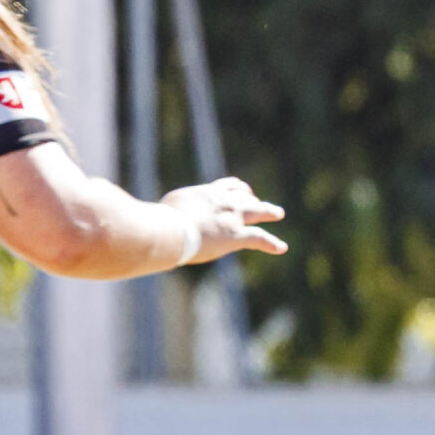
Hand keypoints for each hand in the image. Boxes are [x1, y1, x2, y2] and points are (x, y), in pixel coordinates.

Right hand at [160, 177, 287, 264]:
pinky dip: (272, 243)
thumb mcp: (163, 211)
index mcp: (205, 194)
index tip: (240, 191)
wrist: (168, 230)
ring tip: (279, 213)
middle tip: (258, 201)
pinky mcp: (236, 236)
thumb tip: (153, 222)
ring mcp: (232, 218)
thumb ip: (168, 214)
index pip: (226, 187)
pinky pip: (259, 238)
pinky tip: (281, 247)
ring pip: (257, 211)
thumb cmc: (159, 222)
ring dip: (270, 211)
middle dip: (252, 198)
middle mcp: (222, 201)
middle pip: (243, 196)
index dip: (235, 189)